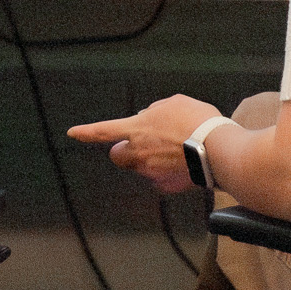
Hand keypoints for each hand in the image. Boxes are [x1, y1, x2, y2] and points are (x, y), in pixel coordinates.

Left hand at [68, 94, 221, 193]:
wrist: (218, 150)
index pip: (104, 131)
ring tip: (177, 148)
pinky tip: (184, 163)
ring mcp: (151, 172)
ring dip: (152, 160)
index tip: (72, 133)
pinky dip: (168, 173)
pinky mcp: (166, 186)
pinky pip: (161, 179)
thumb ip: (156, 110)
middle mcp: (139, 153)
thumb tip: (150, 117)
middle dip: (125, 151)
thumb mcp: (175, 103)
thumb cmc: (197, 122)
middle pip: (119, 156)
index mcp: (137, 129)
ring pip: (143, 167)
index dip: (86, 132)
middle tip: (143, 143)